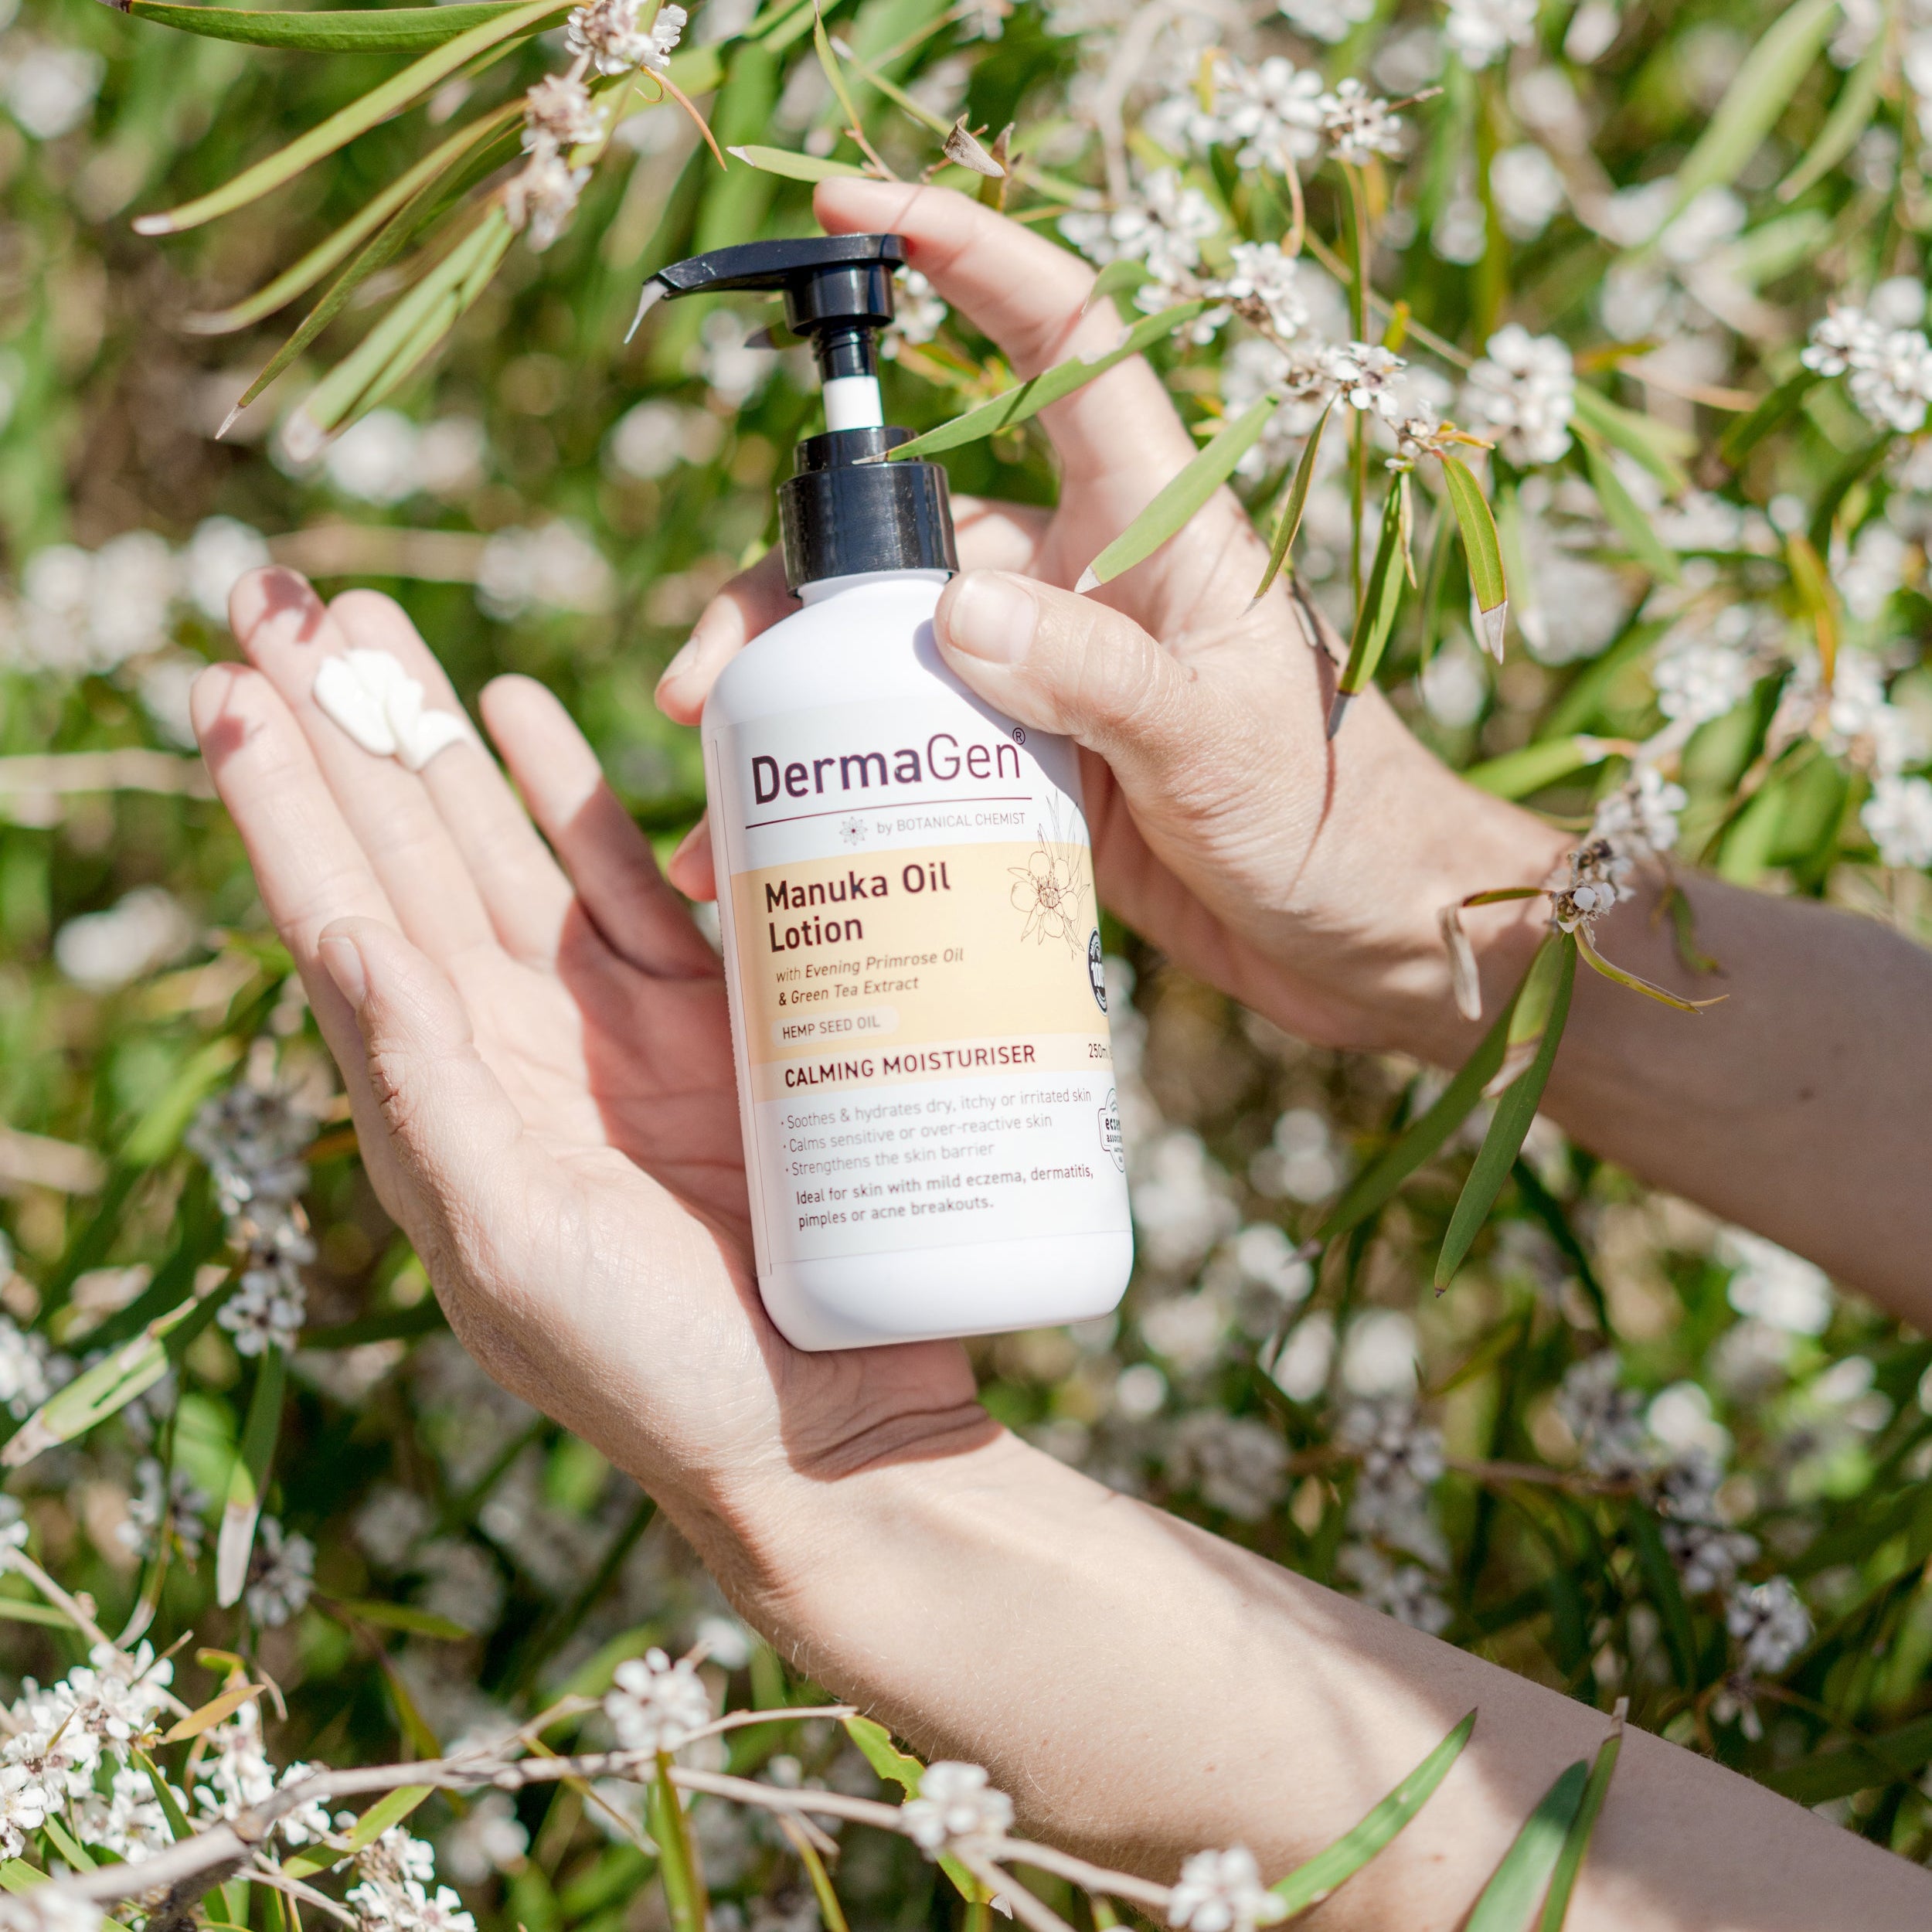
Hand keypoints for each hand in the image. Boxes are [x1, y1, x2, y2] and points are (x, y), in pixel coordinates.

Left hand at [191, 574, 992, 1574]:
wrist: (822, 1416)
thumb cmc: (651, 1366)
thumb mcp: (512, 1245)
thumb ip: (426, 1099)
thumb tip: (345, 942)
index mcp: (438, 1100)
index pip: (337, 917)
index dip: (279, 802)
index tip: (223, 685)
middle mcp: (507, 1042)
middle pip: (404, 850)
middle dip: (338, 727)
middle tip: (277, 597)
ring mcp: (605, 1020)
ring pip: (499, 842)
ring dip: (433, 734)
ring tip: (367, 622)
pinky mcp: (707, 1010)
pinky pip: (626, 878)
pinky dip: (573, 794)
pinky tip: (520, 707)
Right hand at [659, 182, 1568, 1065]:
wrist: (1363, 941)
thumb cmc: (1332, 817)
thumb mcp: (1215, 738)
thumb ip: (1097, 673)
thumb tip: (950, 612)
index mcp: (1153, 520)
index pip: (1059, 341)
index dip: (964, 254)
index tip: (850, 208)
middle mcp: (1083, 577)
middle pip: (901, 534)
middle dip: (784, 596)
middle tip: (703, 689)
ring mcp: (1046, 674)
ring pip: (884, 652)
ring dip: (791, 711)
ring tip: (716, 807)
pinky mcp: (1027, 764)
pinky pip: (907, 750)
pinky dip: (841, 788)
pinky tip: (769, 854)